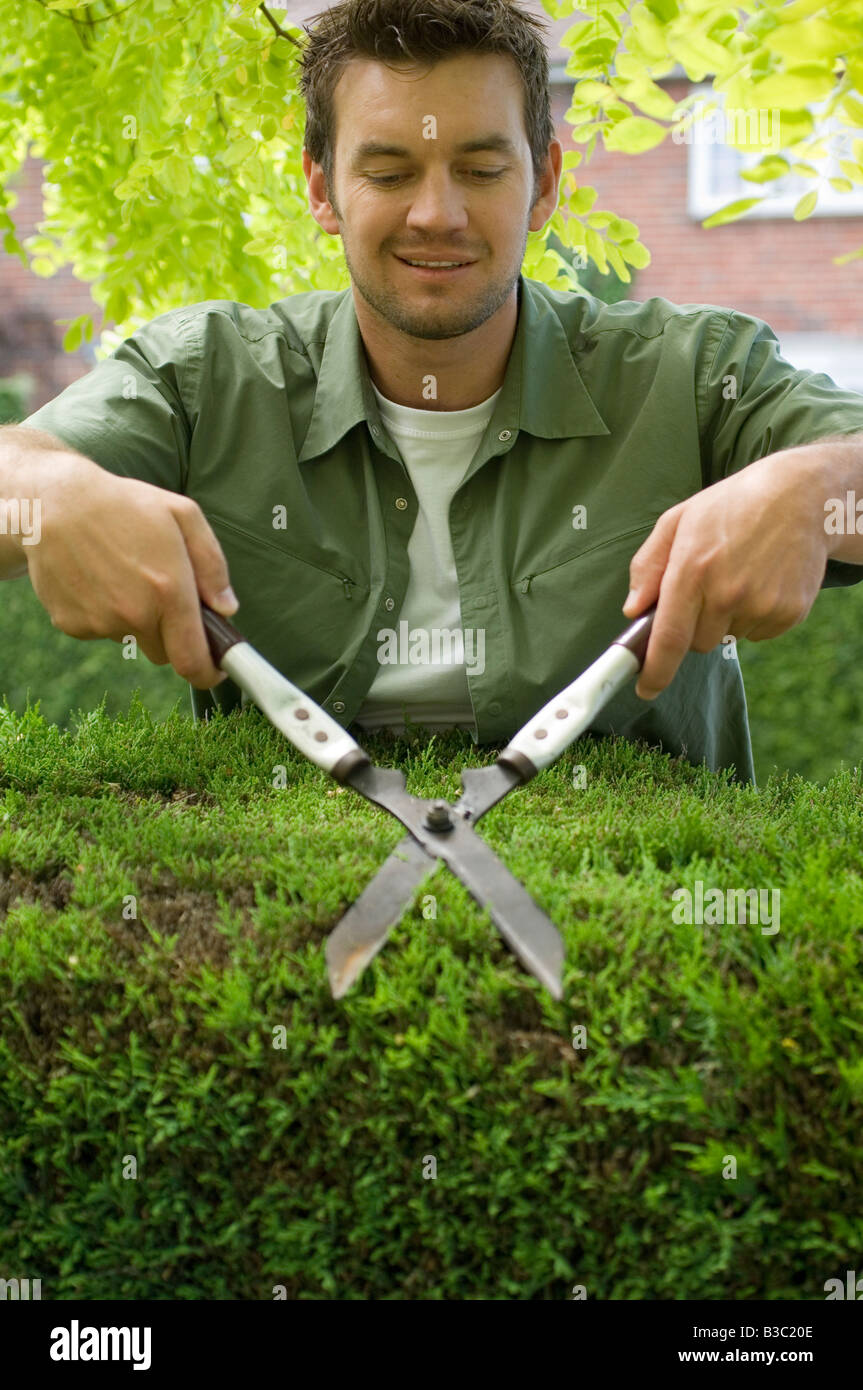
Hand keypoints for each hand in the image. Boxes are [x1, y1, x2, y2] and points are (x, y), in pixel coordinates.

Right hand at [25, 452, 238, 688]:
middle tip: (162, 594)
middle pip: (165, 653)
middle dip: (171, 634)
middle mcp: (134, 614)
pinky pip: (100, 630)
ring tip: (122, 574)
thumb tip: (227, 609)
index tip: (215, 669)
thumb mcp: (183, 515)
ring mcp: (100, 623)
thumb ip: (213, 565)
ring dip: (135, 619)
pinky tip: (96, 578)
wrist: (51, 503)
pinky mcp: (71, 624)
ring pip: (131, 639)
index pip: (193, 661)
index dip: (208, 673)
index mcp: (169, 591)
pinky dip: (103, 613)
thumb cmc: (124, 504)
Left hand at [622, 452, 828, 698]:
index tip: (645, 690)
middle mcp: (727, 593)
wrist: (801, 496)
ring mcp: (761, 605)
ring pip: (728, 638)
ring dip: (727, 618)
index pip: (669, 637)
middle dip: (695, 625)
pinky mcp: (788, 613)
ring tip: (740, 575)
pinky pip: (757, 634)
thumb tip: (633, 611)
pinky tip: (761, 582)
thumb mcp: (678, 520)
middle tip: (708, 586)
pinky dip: (754, 617)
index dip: (655, 671)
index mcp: (692, 570)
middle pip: (698, 643)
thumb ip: (648, 566)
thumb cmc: (731, 506)